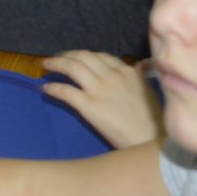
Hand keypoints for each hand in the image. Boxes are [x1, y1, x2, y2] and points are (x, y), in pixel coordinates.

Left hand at [40, 52, 162, 148]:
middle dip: (65, 55)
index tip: (74, 57)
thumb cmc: (152, 120)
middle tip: (54, 59)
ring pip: (71, 67)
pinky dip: (53, 87)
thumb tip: (140, 64)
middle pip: (82, 57)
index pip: (99, 55)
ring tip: (44, 66)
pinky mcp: (88, 105)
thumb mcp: (148, 91)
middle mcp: (111, 76)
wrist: (150, 141)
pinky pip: (65, 91)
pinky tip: (45, 88)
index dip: (82, 54)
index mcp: (126, 72)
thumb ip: (139, 76)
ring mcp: (99, 89)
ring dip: (54, 64)